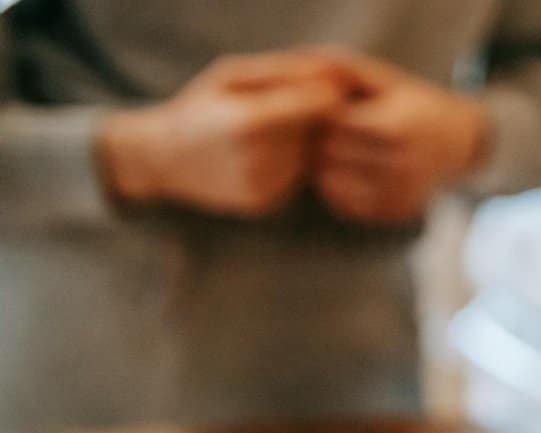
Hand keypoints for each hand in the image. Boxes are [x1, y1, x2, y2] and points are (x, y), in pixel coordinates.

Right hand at [98, 51, 347, 217]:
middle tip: (281, 109)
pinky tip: (260, 155)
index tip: (317, 87)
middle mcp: (258, 159)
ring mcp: (263, 186)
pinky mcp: (265, 203)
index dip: (323, 93)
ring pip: (308, 156)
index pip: (315, 105)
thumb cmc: (200, 106)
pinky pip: (295, 176)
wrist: (163, 159)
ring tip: (266, 132)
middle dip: (309, 118)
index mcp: (248, 122)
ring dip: (300, 142)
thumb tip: (329, 77)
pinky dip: (288, 163)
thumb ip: (279, 72)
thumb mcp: (230, 75)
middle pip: (315, 131)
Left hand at [314, 51, 489, 224]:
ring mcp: (399, 193)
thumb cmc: (414, 104)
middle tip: (320, 130)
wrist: (460, 142)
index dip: (323, 113)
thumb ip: (348, 71)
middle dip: (320, 140)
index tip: (324, 108)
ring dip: (323, 166)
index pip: (334, 123)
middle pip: (329, 154)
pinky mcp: (394, 212)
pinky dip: (336, 188)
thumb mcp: (388, 80)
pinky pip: (344, 205)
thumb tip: (305, 67)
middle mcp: (401, 165)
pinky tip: (344, 171)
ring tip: (331, 149)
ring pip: (330, 183)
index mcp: (397, 128)